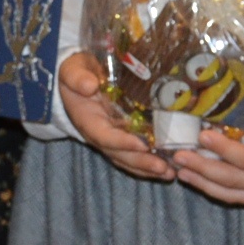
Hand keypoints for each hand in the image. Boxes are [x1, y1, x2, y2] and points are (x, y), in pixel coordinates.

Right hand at [57, 53, 176, 181]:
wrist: (76, 77)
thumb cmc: (75, 72)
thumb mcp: (72, 70)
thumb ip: (77, 77)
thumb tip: (89, 85)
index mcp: (87, 120)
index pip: (104, 135)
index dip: (121, 142)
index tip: (142, 145)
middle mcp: (98, 135)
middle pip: (119, 154)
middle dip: (141, 162)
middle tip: (164, 168)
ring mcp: (110, 138)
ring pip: (127, 159)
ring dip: (148, 169)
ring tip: (170, 174)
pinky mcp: (121, 137)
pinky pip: (133, 155)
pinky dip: (149, 164)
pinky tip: (168, 168)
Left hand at [172, 108, 243, 205]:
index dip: (227, 151)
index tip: (205, 136)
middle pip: (234, 181)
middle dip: (204, 169)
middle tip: (178, 154)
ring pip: (232, 193)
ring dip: (203, 183)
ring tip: (178, 169)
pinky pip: (238, 196)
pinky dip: (214, 191)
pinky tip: (196, 179)